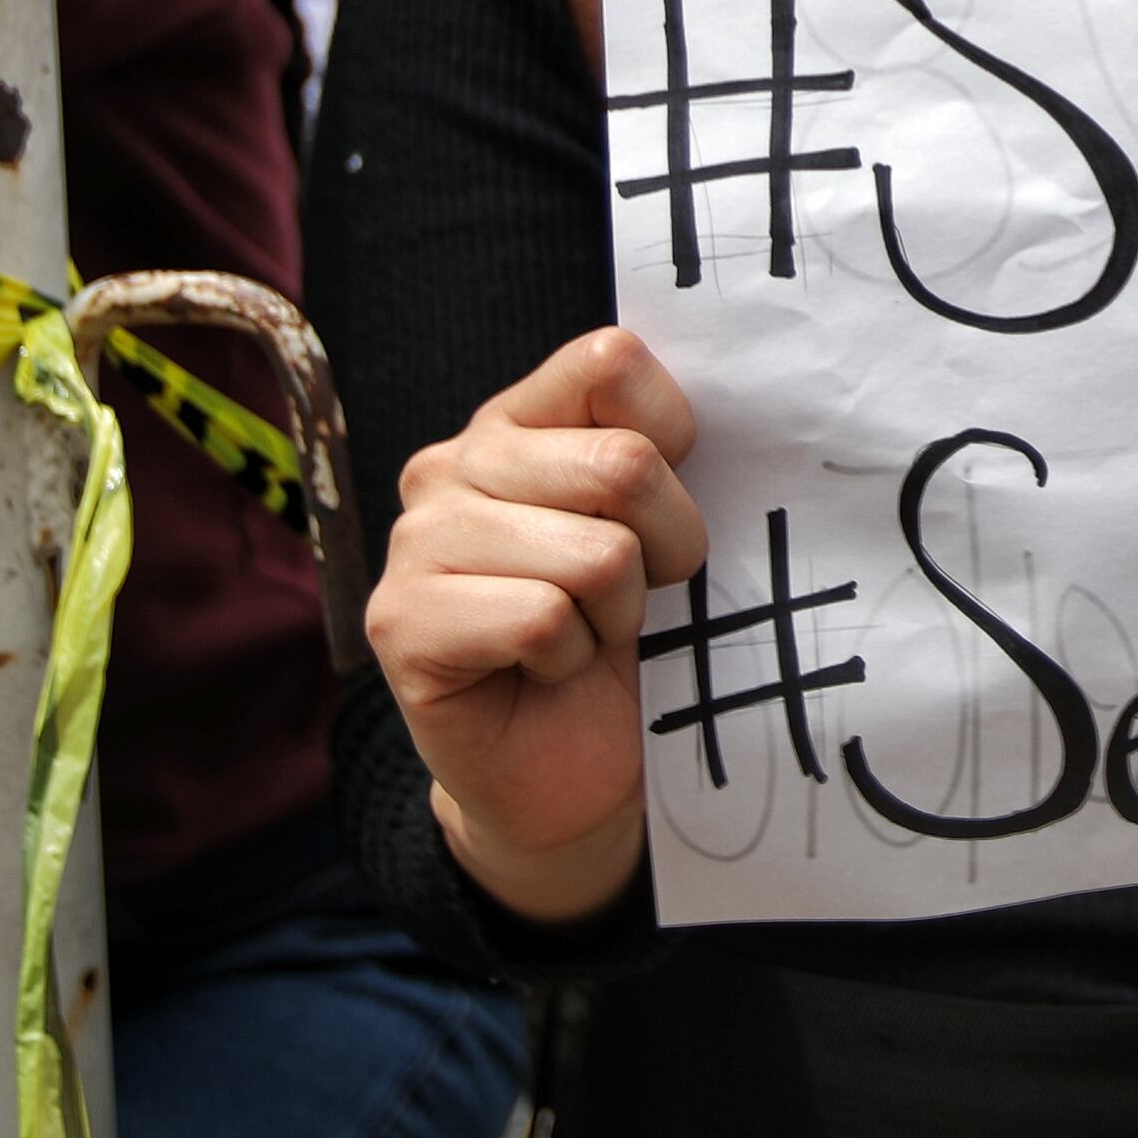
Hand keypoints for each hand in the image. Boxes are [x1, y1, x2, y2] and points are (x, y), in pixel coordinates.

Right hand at [363, 324, 709, 923]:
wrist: (573, 777)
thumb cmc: (628, 644)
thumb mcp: (660, 532)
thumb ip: (662, 456)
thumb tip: (735, 398)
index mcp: (518, 420)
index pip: (611, 361)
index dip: (674, 438)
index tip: (669, 504)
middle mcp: (452, 464)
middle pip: (623, 464)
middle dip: (667, 548)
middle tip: (637, 596)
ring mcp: (416, 542)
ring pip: (593, 553)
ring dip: (616, 614)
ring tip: (586, 636)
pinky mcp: (401, 623)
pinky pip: (541, 620)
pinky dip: (570, 660)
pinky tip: (545, 673)